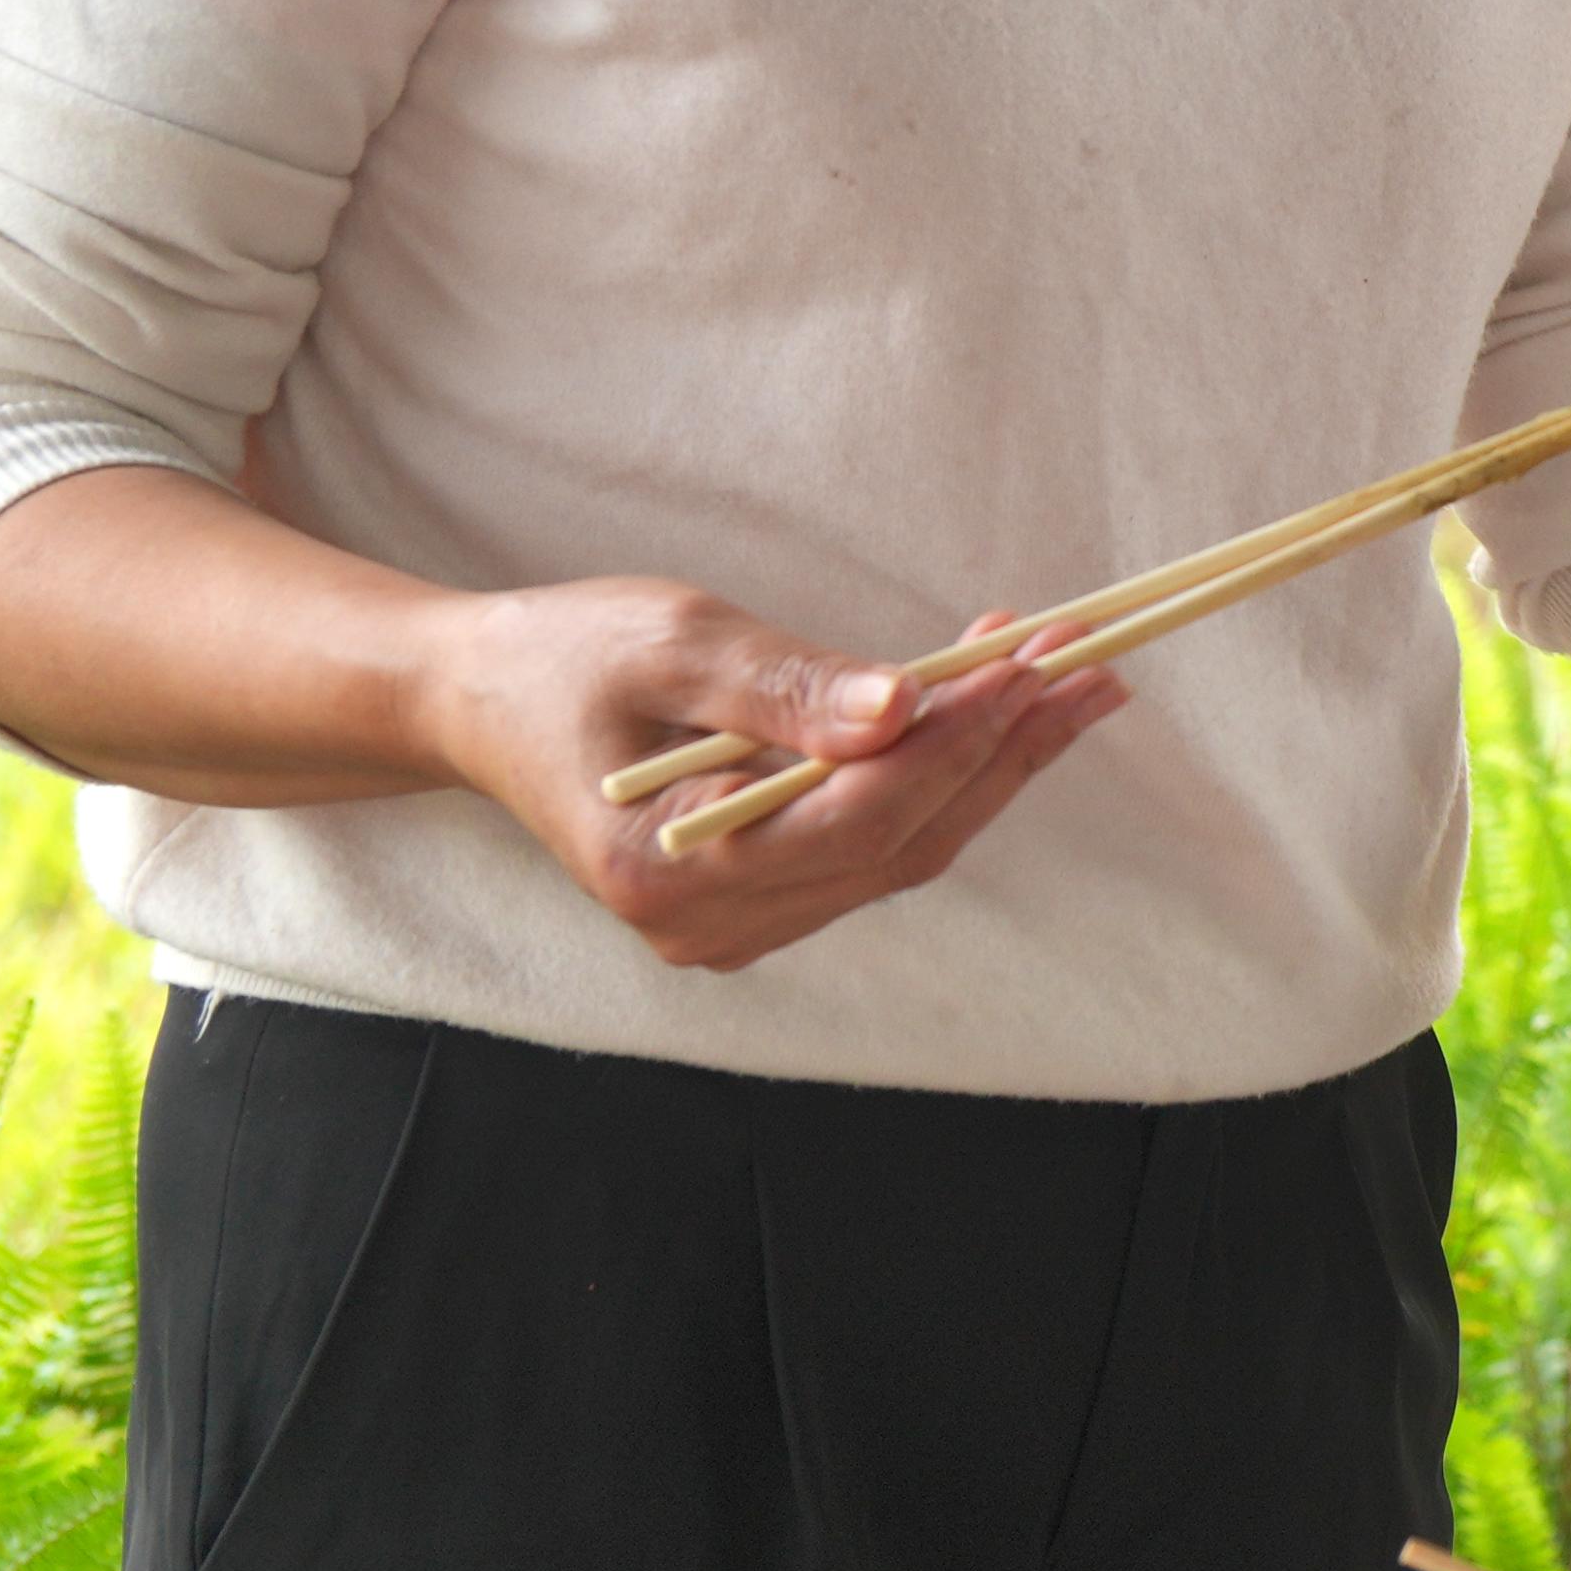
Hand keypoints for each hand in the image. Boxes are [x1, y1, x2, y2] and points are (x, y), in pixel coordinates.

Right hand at [428, 580, 1128, 973]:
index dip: (957, 739)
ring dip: (993, 763)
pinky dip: (944, 778)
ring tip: (1072, 679)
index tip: (1033, 659)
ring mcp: (735, 924)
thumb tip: (909, 707)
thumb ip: (790, 689)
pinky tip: (1001, 714)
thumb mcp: (674, 645)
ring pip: (903, 852)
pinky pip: (877, 847)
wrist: (484, 701)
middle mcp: (706, 923)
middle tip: (1086, 661)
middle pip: (900, 846)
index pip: (857, 815)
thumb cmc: (568, 658)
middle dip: (1003, 750)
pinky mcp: (760, 900)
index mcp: (668, 870)